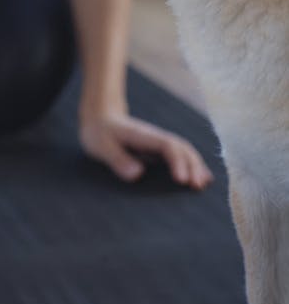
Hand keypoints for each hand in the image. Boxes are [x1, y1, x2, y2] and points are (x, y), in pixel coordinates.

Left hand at [79, 109, 213, 189]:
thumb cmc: (99, 133)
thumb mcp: (101, 146)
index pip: (166, 146)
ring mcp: (158, 143)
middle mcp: (155, 137)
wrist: (100, 117)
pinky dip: (192, 166)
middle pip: (180, 147)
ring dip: (195, 165)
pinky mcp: (158, 149)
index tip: (181, 180)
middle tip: (197, 186)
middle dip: (192, 165)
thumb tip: (137, 174)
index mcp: (143, 135)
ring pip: (183, 151)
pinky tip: (201, 178)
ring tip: (203, 185)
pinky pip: (179, 156)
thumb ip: (117, 159)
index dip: (176, 162)